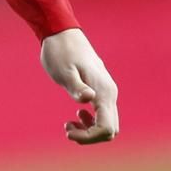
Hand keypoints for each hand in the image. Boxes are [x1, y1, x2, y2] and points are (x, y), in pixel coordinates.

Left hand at [40, 27, 119, 144]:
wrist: (62, 33)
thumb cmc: (60, 52)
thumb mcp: (64, 71)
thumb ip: (76, 87)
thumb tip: (89, 99)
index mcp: (103, 92)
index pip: (106, 128)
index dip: (88, 137)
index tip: (68, 131)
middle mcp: (110, 93)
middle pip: (110, 130)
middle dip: (89, 137)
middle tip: (67, 129)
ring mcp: (107, 92)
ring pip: (108, 124)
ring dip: (90, 131)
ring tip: (68, 125)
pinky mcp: (100, 90)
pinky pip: (103, 115)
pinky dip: (91, 122)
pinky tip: (77, 115)